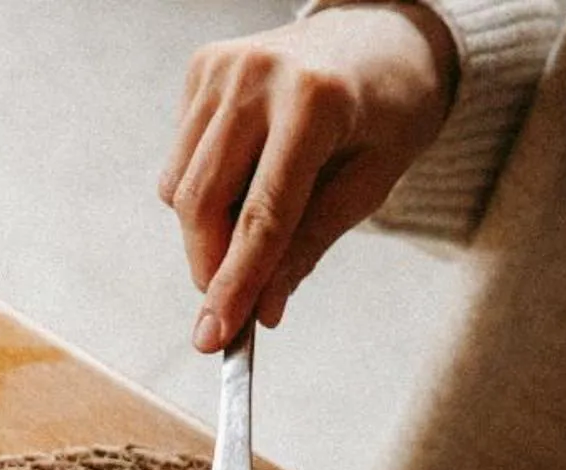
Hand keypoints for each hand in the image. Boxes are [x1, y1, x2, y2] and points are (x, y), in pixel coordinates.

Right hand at [161, 7, 459, 350]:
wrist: (380, 35)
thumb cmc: (386, 110)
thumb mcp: (370, 184)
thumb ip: (310, 245)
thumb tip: (261, 309)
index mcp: (316, 99)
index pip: (262, 215)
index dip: (235, 284)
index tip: (215, 338)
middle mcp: (259, 75)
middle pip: (204, 203)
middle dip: (210, 269)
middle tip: (228, 309)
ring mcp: (223, 67)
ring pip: (181, 189)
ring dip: (206, 234)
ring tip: (254, 227)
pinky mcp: (201, 69)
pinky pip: (179, 163)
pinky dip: (201, 194)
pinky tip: (243, 178)